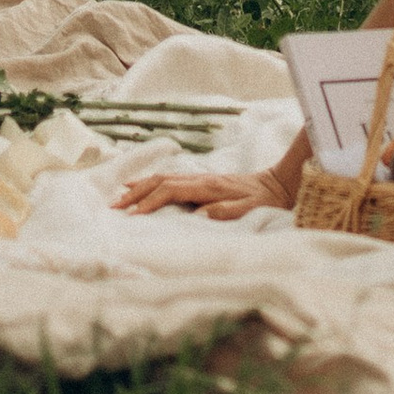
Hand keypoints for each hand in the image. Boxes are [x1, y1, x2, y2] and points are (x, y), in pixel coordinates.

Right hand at [110, 167, 287, 219]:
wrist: (278, 183)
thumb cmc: (266, 201)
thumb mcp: (251, 209)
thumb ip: (226, 211)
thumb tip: (199, 215)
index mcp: (209, 187)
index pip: (171, 191)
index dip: (150, 202)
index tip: (133, 215)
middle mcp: (201, 178)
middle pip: (160, 181)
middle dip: (136, 193)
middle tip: (114, 206)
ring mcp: (200, 177)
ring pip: (163, 177)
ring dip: (140, 186)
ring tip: (119, 196)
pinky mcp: (201, 180)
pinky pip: (170, 179)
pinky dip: (152, 182)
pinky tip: (141, 186)